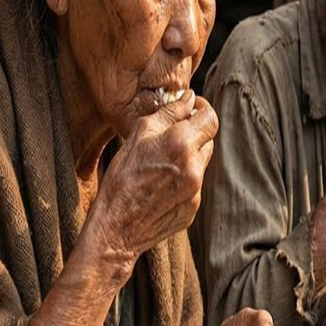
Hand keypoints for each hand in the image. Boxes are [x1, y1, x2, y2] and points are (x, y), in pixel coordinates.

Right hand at [89, 90, 218, 263]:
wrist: (115, 228)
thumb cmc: (121, 178)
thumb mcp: (138, 135)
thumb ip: (169, 113)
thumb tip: (190, 98)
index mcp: (182, 144)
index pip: (210, 118)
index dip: (203, 109)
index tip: (192, 108)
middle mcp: (195, 167)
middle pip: (208, 140)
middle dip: (194, 133)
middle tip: (170, 135)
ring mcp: (197, 190)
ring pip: (201, 162)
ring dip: (188, 156)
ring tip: (160, 164)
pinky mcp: (193, 208)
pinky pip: (194, 184)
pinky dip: (183, 179)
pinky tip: (159, 185)